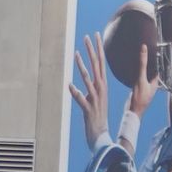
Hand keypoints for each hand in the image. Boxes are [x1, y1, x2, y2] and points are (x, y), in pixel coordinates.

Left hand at [68, 33, 109, 148]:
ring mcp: (95, 99)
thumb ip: (88, 88)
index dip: (98, 49)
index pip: (101, 64)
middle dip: (92, 51)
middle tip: (87, 36)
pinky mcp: (88, 109)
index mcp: (102, 86)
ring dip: (82, 67)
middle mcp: (100, 90)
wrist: (101, 135)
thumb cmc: (96, 116)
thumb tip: (80, 81)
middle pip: (97, 67)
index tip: (95, 36)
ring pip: (88, 80)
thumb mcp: (94, 98)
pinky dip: (76, 92)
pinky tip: (70, 86)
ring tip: (76, 54)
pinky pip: (81, 98)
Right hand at [126, 38, 157, 118]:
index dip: (156, 59)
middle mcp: (151, 84)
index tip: (153, 50)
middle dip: (148, 62)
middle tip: (144, 51)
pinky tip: (131, 69)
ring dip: (142, 67)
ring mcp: (144, 87)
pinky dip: (136, 72)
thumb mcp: (140, 79)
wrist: (132, 111)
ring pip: (144, 74)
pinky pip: (138, 78)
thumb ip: (142, 65)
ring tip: (137, 57)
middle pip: (151, 70)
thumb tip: (144, 49)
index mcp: (155, 82)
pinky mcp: (138, 89)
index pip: (157, 68)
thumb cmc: (139, 97)